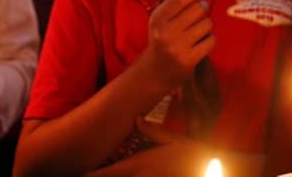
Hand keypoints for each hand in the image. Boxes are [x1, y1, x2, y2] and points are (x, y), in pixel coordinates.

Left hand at [86, 118, 209, 176]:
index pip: (107, 173)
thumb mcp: (172, 140)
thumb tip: (137, 119)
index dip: (90, 175)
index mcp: (139, 164)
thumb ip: (152, 132)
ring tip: (93, 176)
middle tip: (81, 175)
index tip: (79, 174)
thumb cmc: (193, 154)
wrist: (212, 169)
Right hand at [141, 0, 214, 88]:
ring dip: (206, 26)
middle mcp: (165, 32)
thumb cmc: (162, 40)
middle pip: (198, 9)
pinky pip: (210, 41)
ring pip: (207, 24)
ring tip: (198, 32)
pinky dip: (209, 41)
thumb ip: (174, 5)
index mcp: (157, 19)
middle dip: (204, 8)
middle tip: (202, 11)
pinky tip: (201, 44)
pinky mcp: (189, 60)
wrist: (156, 72)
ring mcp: (177, 47)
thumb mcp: (160, 21)